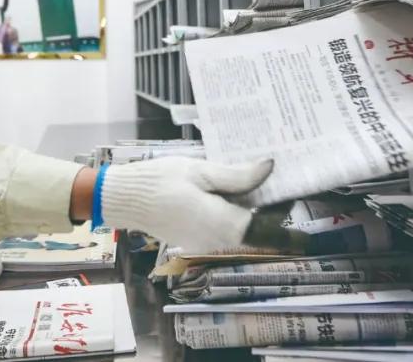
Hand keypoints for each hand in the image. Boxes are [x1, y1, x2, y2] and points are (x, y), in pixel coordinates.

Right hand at [99, 157, 273, 251]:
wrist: (124, 198)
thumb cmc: (159, 181)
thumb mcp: (200, 171)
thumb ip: (236, 175)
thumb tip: (269, 168)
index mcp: (222, 224)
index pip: (265, 223)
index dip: (280, 206)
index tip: (288, 187)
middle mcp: (218, 241)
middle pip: (254, 226)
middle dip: (265, 203)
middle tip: (268, 174)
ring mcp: (206, 243)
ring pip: (239, 227)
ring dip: (246, 205)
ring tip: (247, 175)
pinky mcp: (196, 240)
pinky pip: (223, 228)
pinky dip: (229, 210)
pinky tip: (224, 188)